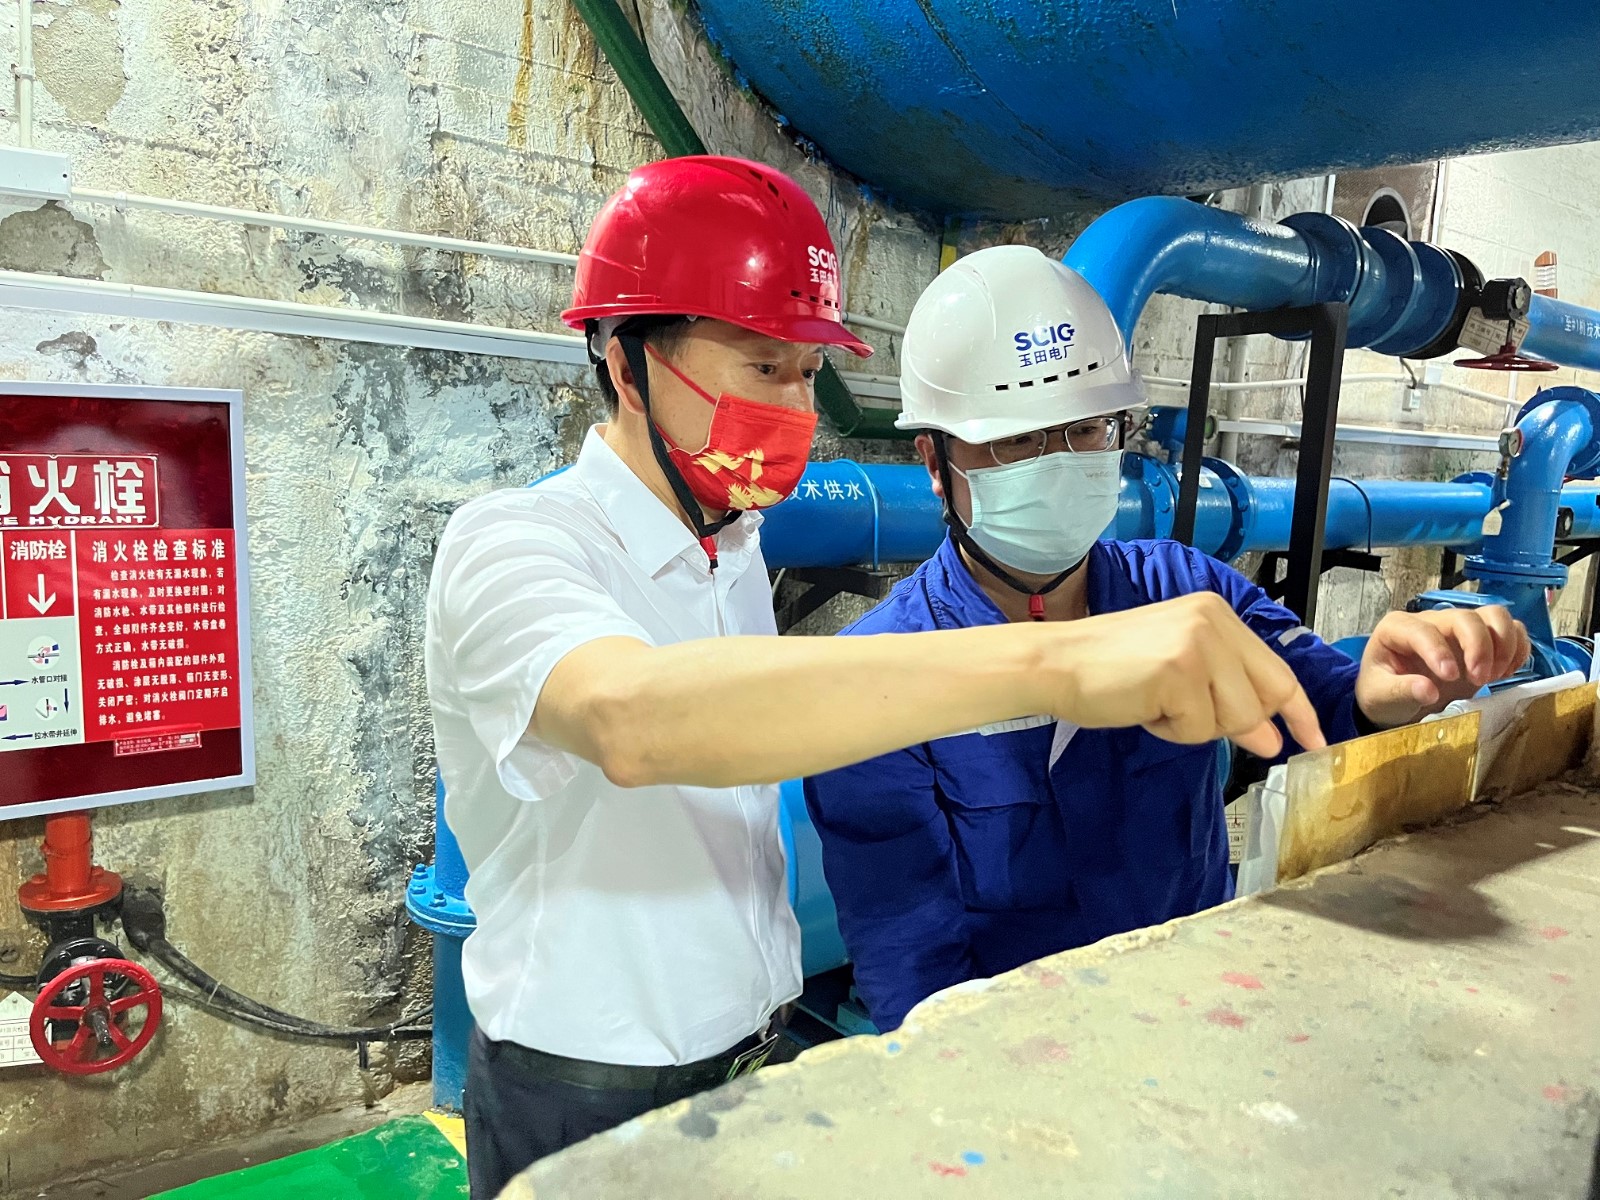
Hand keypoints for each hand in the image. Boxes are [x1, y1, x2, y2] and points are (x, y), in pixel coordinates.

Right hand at [1046, 592, 1324, 758]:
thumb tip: (1271, 740)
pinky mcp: (1179, 671)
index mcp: (1217, 614)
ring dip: (1196, 727)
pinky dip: (1172, 731)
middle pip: (1265, 698)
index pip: (1277, 671)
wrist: (1055, 663)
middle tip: (1184, 716)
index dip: (1298, 712)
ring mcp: (1198, 644)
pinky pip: (1199, 729)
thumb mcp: (1182, 676)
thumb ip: (1230, 697)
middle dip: (1235, 723)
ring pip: (1236, 718)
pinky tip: (1144, 708)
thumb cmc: (1110, 669)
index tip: (1316, 741)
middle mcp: (1214, 620)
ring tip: (1156, 703)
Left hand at [1355, 606, 1530, 728]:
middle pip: (1465, 617)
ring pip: (1494, 616)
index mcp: (1397, 628)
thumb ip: (1401, 691)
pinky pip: (1511, 629)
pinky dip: (1517, 648)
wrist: (1395, 701)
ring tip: (1494, 675)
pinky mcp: (1480, 640)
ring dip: (1504, 644)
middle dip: (1479, 647)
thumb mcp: (1381, 696)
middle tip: (1479, 679)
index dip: (1439, 651)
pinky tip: (1506, 672)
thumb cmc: (1382, 693)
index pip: (1423, 630)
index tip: (1450, 677)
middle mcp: (1430, 621)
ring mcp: (1458, 628)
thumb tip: (1428, 690)